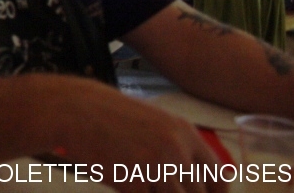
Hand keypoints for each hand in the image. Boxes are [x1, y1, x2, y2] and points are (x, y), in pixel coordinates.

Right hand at [59, 86, 226, 192]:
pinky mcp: (133, 183)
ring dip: (155, 192)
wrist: (74, 110)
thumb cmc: (110, 116)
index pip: (218, 178)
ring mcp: (156, 168)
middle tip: (157, 186)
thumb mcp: (153, 123)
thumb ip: (177, 149)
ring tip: (138, 179)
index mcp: (185, 134)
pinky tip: (122, 180)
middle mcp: (176, 151)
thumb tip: (193, 181)